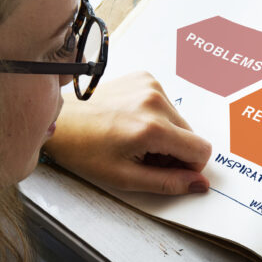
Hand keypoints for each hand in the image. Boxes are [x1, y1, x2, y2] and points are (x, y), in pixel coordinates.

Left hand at [44, 71, 212, 194]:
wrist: (60, 121)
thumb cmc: (84, 150)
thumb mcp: (125, 177)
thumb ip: (168, 183)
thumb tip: (199, 184)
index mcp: (152, 128)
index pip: (201, 150)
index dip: (190, 167)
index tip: (169, 170)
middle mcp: (155, 101)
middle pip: (191, 135)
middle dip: (175, 151)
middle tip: (145, 156)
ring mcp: (151, 85)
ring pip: (180, 121)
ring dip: (165, 133)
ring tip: (135, 138)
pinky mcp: (145, 78)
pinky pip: (167, 104)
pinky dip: (156, 117)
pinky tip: (133, 121)